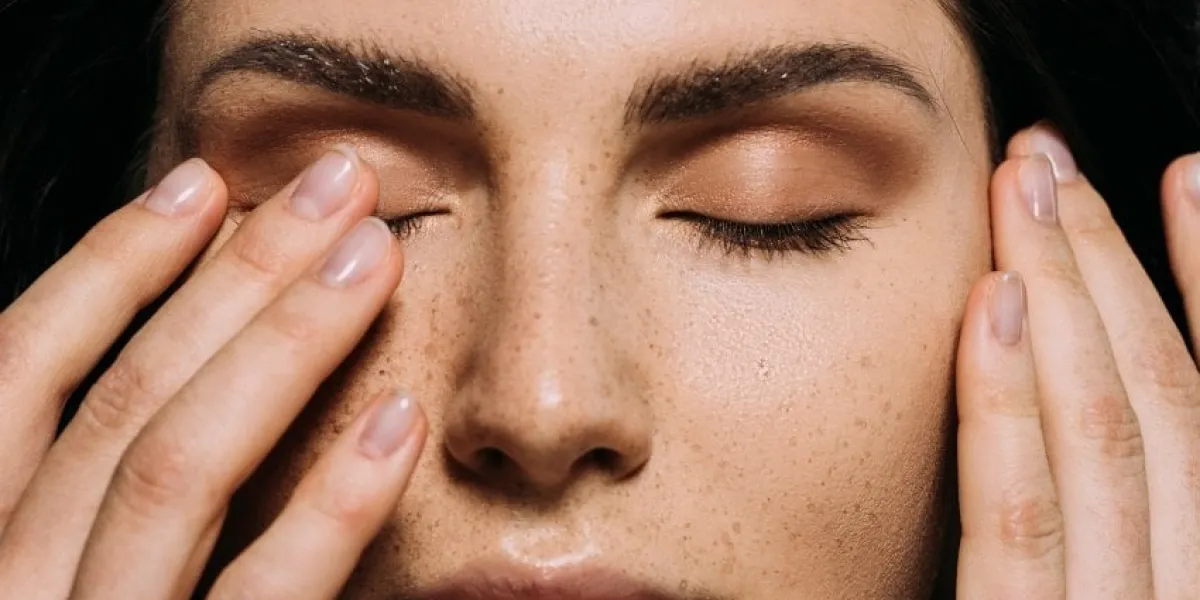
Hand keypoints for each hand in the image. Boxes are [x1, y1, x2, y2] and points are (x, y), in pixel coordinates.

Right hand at [0, 148, 426, 598]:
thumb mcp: (96, 565)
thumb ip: (116, 494)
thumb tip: (211, 350)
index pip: (22, 380)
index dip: (107, 268)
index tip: (202, 183)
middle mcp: (21, 586)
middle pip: (121, 402)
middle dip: (231, 277)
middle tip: (337, 187)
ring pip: (176, 469)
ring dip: (284, 345)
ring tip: (375, 255)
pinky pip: (263, 592)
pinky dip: (331, 505)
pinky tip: (400, 420)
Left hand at [955, 124, 1199, 597]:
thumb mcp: (1074, 567)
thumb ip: (1075, 488)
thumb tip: (1060, 341)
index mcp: (1190, 556)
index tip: (1181, 178)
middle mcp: (1178, 580)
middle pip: (1155, 394)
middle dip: (1107, 262)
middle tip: (1049, 163)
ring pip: (1100, 432)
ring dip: (1066, 295)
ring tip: (1025, 194)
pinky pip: (1019, 517)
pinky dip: (1009, 406)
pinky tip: (993, 307)